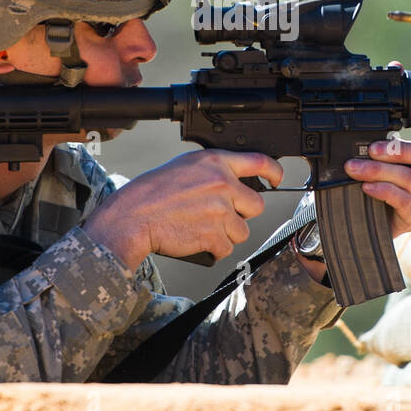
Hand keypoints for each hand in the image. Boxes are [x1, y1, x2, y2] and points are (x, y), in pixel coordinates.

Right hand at [83, 149, 283, 271]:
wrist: (132, 217)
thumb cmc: (151, 193)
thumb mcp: (185, 167)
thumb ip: (213, 172)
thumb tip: (233, 185)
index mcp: (215, 163)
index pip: (259, 161)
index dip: (274, 171)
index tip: (277, 179)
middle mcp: (222, 184)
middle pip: (256, 205)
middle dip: (241, 214)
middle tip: (218, 215)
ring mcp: (221, 210)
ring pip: (242, 231)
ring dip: (225, 234)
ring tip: (200, 227)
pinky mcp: (215, 234)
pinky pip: (227, 248)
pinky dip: (214, 249)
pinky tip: (196, 239)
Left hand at [344, 127, 410, 239]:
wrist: (362, 223)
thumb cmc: (371, 191)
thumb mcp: (378, 166)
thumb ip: (381, 153)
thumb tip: (368, 142)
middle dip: (398, 149)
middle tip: (371, 150)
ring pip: (409, 177)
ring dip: (378, 170)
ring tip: (355, 169)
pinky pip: (403, 199)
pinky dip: (382, 189)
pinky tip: (367, 187)